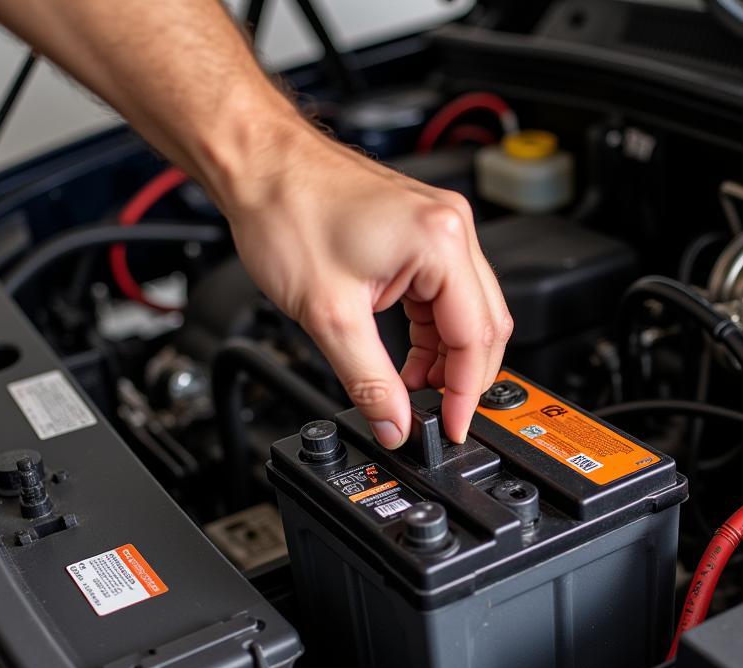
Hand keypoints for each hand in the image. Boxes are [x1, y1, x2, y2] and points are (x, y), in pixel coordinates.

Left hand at [222, 121, 512, 446]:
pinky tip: (407, 356)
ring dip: (444, 357)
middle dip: (461, 378)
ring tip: (410, 388)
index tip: (451, 428)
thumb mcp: (329, 315)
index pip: (476, 337)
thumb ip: (368, 381)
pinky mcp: (421, 231)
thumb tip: (394, 424)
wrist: (258, 164)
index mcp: (440, 243)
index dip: (466, 394)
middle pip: (485, 325)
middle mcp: (451, 228)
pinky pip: (444, 295)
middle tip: (435, 414)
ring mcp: (439, 226)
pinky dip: (431, 333)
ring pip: (466, 312)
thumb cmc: (287, 210)